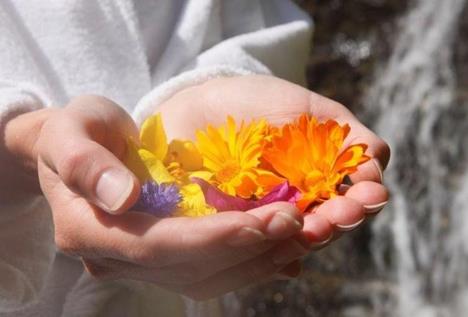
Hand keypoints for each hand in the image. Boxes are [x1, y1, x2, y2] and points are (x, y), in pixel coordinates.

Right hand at [4, 95, 309, 299]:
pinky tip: (281, 245)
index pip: (156, 245)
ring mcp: (142, 266)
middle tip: (297, 223)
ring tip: (301, 235)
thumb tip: (122, 196)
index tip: (263, 221)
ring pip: (206, 279)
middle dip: (247, 248)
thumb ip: (84, 162)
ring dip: (257, 261)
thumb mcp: (70, 131)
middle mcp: (116, 260)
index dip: (212, 238)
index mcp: (89, 230)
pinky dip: (249, 261)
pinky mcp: (165, 260)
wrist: (81, 151)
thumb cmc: (77, 133)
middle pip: (189, 268)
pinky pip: (211, 272)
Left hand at [158, 75, 390, 246]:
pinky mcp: (238, 226)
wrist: (206, 105)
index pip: (352, 198)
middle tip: (347, 212)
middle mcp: (300, 204)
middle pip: (330, 223)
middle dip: (343, 219)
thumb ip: (348, 134)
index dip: (365, 198)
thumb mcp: (312, 111)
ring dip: (315, 235)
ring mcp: (270, 217)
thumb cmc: (261, 103)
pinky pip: (260, 242)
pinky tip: (287, 250)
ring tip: (318, 227)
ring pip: (299, 237)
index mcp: (321, 180)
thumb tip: (377, 164)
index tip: (370, 191)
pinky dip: (275, 246)